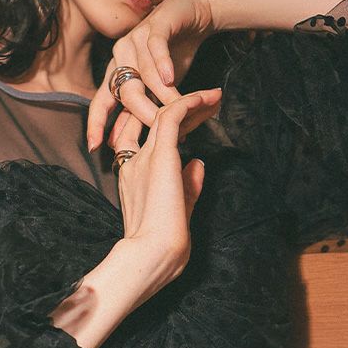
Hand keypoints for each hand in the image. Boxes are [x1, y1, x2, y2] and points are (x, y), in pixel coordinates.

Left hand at [87, 0, 215, 151]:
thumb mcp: (160, 87)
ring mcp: (135, 39)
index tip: (95, 147)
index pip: (101, 101)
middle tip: (159, 128)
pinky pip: (155, 47)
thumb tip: (144, 142)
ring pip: (144, 73)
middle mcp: (120, 56)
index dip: (96, 123)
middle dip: (141, 112)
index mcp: (116, 72)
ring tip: (177, 108)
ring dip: (162, 93)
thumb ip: (149, 109)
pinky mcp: (155, 26)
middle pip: (125, 91)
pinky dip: (162, 63)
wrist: (193, 13)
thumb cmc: (174, 54)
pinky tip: (170, 78)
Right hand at [111, 88, 221, 283]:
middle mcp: (135, 162)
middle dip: (180, 108)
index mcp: (134, 176)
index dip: (164, 125)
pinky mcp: (161, 154)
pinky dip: (189, 103)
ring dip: (190, 101)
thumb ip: (187, 184)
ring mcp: (145, 156)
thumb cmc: (164, 241)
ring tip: (213, 95)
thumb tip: (198, 163)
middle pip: (153, 121)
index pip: (141, 138)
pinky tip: (206, 96)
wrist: (153, 252)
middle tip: (206, 100)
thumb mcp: (180, 207)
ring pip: (164, 114)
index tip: (190, 121)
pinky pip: (172, 116)